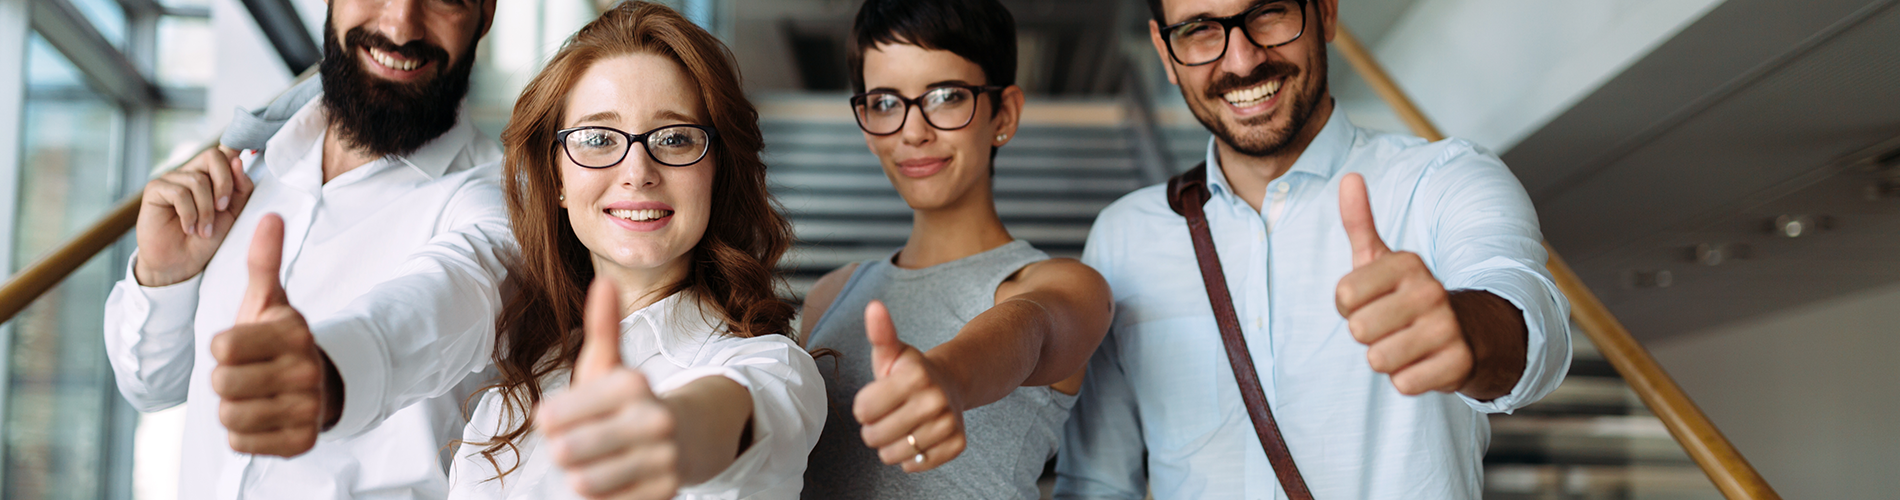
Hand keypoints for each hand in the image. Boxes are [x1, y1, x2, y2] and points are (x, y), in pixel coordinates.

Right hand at [135, 146, 254, 286]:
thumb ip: (240, 189)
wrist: (181, 263)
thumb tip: (237, 161)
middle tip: (222, 208)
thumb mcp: (233, 213)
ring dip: (206, 210)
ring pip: (197, 180)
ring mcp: (172, 179)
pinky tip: (188, 228)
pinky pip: (179, 193)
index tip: (242, 162)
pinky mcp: (155, 190)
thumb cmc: (206, 238)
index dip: (235, 152)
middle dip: (224, 184)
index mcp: (211, 176)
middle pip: (213, 156)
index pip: (225, 153)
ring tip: (203, 229)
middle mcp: (191, 172)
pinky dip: (189, 214)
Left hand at [210, 214, 330, 456]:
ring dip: (231, 408)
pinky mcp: (302, 441)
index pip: (222, 346)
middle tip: (245, 373)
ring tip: (252, 396)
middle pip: (222, 383)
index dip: (222, 346)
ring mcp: (308, 409)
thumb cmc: (278, 339)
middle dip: (225, 379)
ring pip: (230, 416)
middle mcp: (307, 371)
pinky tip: (261, 418)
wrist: (317, 384)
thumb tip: (269, 214)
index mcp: (295, 332)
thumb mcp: (269, 300)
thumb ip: (264, 260)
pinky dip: (243, 435)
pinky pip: (242, 444)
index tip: (241, 344)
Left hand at [537, 278, 681, 499]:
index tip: (554, 418)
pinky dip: (605, 494)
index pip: (555, 416)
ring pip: (584, 481)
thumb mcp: (613, 364)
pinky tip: (615, 476)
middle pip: (567, 450)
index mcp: (632, 384)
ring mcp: (664, 458)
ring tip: (593, 461)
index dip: (549, 420)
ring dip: (581, 474)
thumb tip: (603, 282)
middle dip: (564, 449)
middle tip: (575, 443)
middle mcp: (654, 419)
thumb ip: (603, 327)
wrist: (692, 435)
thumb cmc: (633, 399)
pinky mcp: (667, 492)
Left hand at [852, 300, 965, 471]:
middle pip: (874, 436)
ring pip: (891, 454)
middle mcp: (935, 400)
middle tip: (888, 413)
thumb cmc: (910, 370)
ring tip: (901, 425)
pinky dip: (910, 456)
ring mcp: (948, 423)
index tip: (877, 396)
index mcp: (915, 376)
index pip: (862, 410)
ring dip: (890, 444)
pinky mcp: (956, 444)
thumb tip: (873, 306)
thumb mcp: (892, 351)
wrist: (952, 383)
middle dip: (874, 427)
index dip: (864, 406)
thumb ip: (880, 333)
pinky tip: (917, 436)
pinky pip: (914, 465)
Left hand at [1334, 173, 1472, 395]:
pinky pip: (1403, 384)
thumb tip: (1349, 177)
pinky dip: (1408, 379)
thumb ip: (1360, 221)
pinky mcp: (1457, 364)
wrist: (1471, 331)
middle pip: (1357, 330)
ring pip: (1377, 359)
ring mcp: (1446, 328)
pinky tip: (1424, 362)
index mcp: (1407, 263)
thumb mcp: (1384, 258)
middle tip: (1391, 326)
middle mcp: (1430, 291)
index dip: (1349, 306)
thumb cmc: (1411, 295)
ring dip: (1386, 358)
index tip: (1372, 300)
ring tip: (1407, 343)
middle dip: (1367, 334)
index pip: (1343, 295)